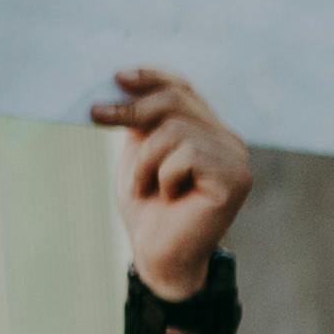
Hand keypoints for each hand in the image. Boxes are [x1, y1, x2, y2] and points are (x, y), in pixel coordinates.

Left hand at [95, 69, 256, 299]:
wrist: (159, 257)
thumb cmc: (148, 210)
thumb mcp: (139, 154)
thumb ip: (141, 121)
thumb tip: (122, 80)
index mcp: (209, 131)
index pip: (184, 88)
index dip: (152, 76)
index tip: (117, 76)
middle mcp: (229, 141)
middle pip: (177, 100)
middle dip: (132, 109)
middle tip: (96, 116)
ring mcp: (237, 159)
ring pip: (176, 129)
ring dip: (146, 160)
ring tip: (146, 187)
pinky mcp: (236, 179)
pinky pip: (186, 155)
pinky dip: (163, 176)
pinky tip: (169, 198)